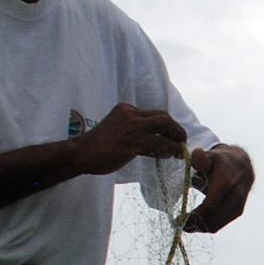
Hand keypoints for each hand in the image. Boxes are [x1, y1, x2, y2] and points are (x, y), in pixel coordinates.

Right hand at [73, 103, 187, 174]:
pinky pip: (158, 143)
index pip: (154, 114)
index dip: (167, 124)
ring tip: (179, 150)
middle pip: (163, 117)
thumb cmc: (97, 147)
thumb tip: (156, 145)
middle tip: (182, 140)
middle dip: (176, 128)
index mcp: (126, 109)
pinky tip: (169, 155)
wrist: (81, 153)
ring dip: (175, 139)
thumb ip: (136, 135)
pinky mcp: (133, 142)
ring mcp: (132, 127)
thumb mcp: (118, 132)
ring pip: (164, 127)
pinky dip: (168, 149)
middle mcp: (131, 114)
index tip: (173, 135)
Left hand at [185, 144, 255, 232]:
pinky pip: (220, 225)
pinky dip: (206, 225)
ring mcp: (238, 205)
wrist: (241, 164)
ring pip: (216, 225)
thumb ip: (201, 158)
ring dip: (199, 227)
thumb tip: (197, 154)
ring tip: (186, 224)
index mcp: (227, 183)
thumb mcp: (210, 156)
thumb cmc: (220, 161)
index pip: (209, 207)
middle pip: (212, 220)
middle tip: (179, 223)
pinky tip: (196, 221)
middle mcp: (235, 196)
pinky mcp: (238, 212)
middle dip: (194, 224)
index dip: (194, 216)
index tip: (178, 218)